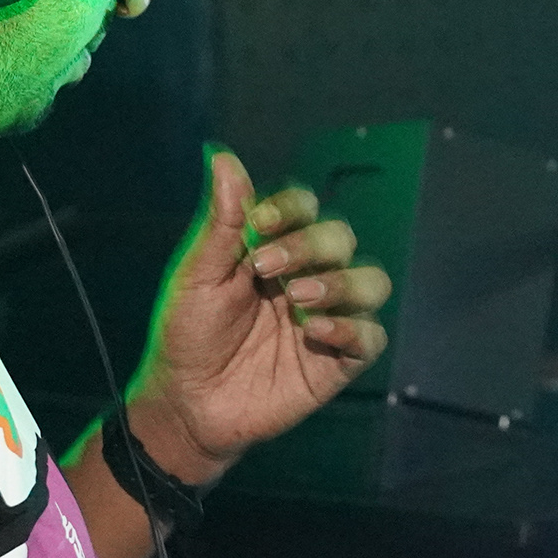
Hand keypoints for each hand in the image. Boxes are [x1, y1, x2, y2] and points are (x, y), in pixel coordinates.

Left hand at [126, 147, 391, 476]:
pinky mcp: (338, 361)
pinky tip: (315, 331)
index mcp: (274, 248)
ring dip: (340, 282)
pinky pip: (371, 336)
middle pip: (340, 238)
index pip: (303, 207)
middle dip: (310, 245)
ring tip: (298, 300)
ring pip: (370, 281)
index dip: (288, 208)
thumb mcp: (196, 275)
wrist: (186, 404)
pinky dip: (352, 328)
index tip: (256, 224)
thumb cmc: (187, 334)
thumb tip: (220, 154)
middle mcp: (308, 276)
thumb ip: (219, 220)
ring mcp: (328, 317)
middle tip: (266, 269)